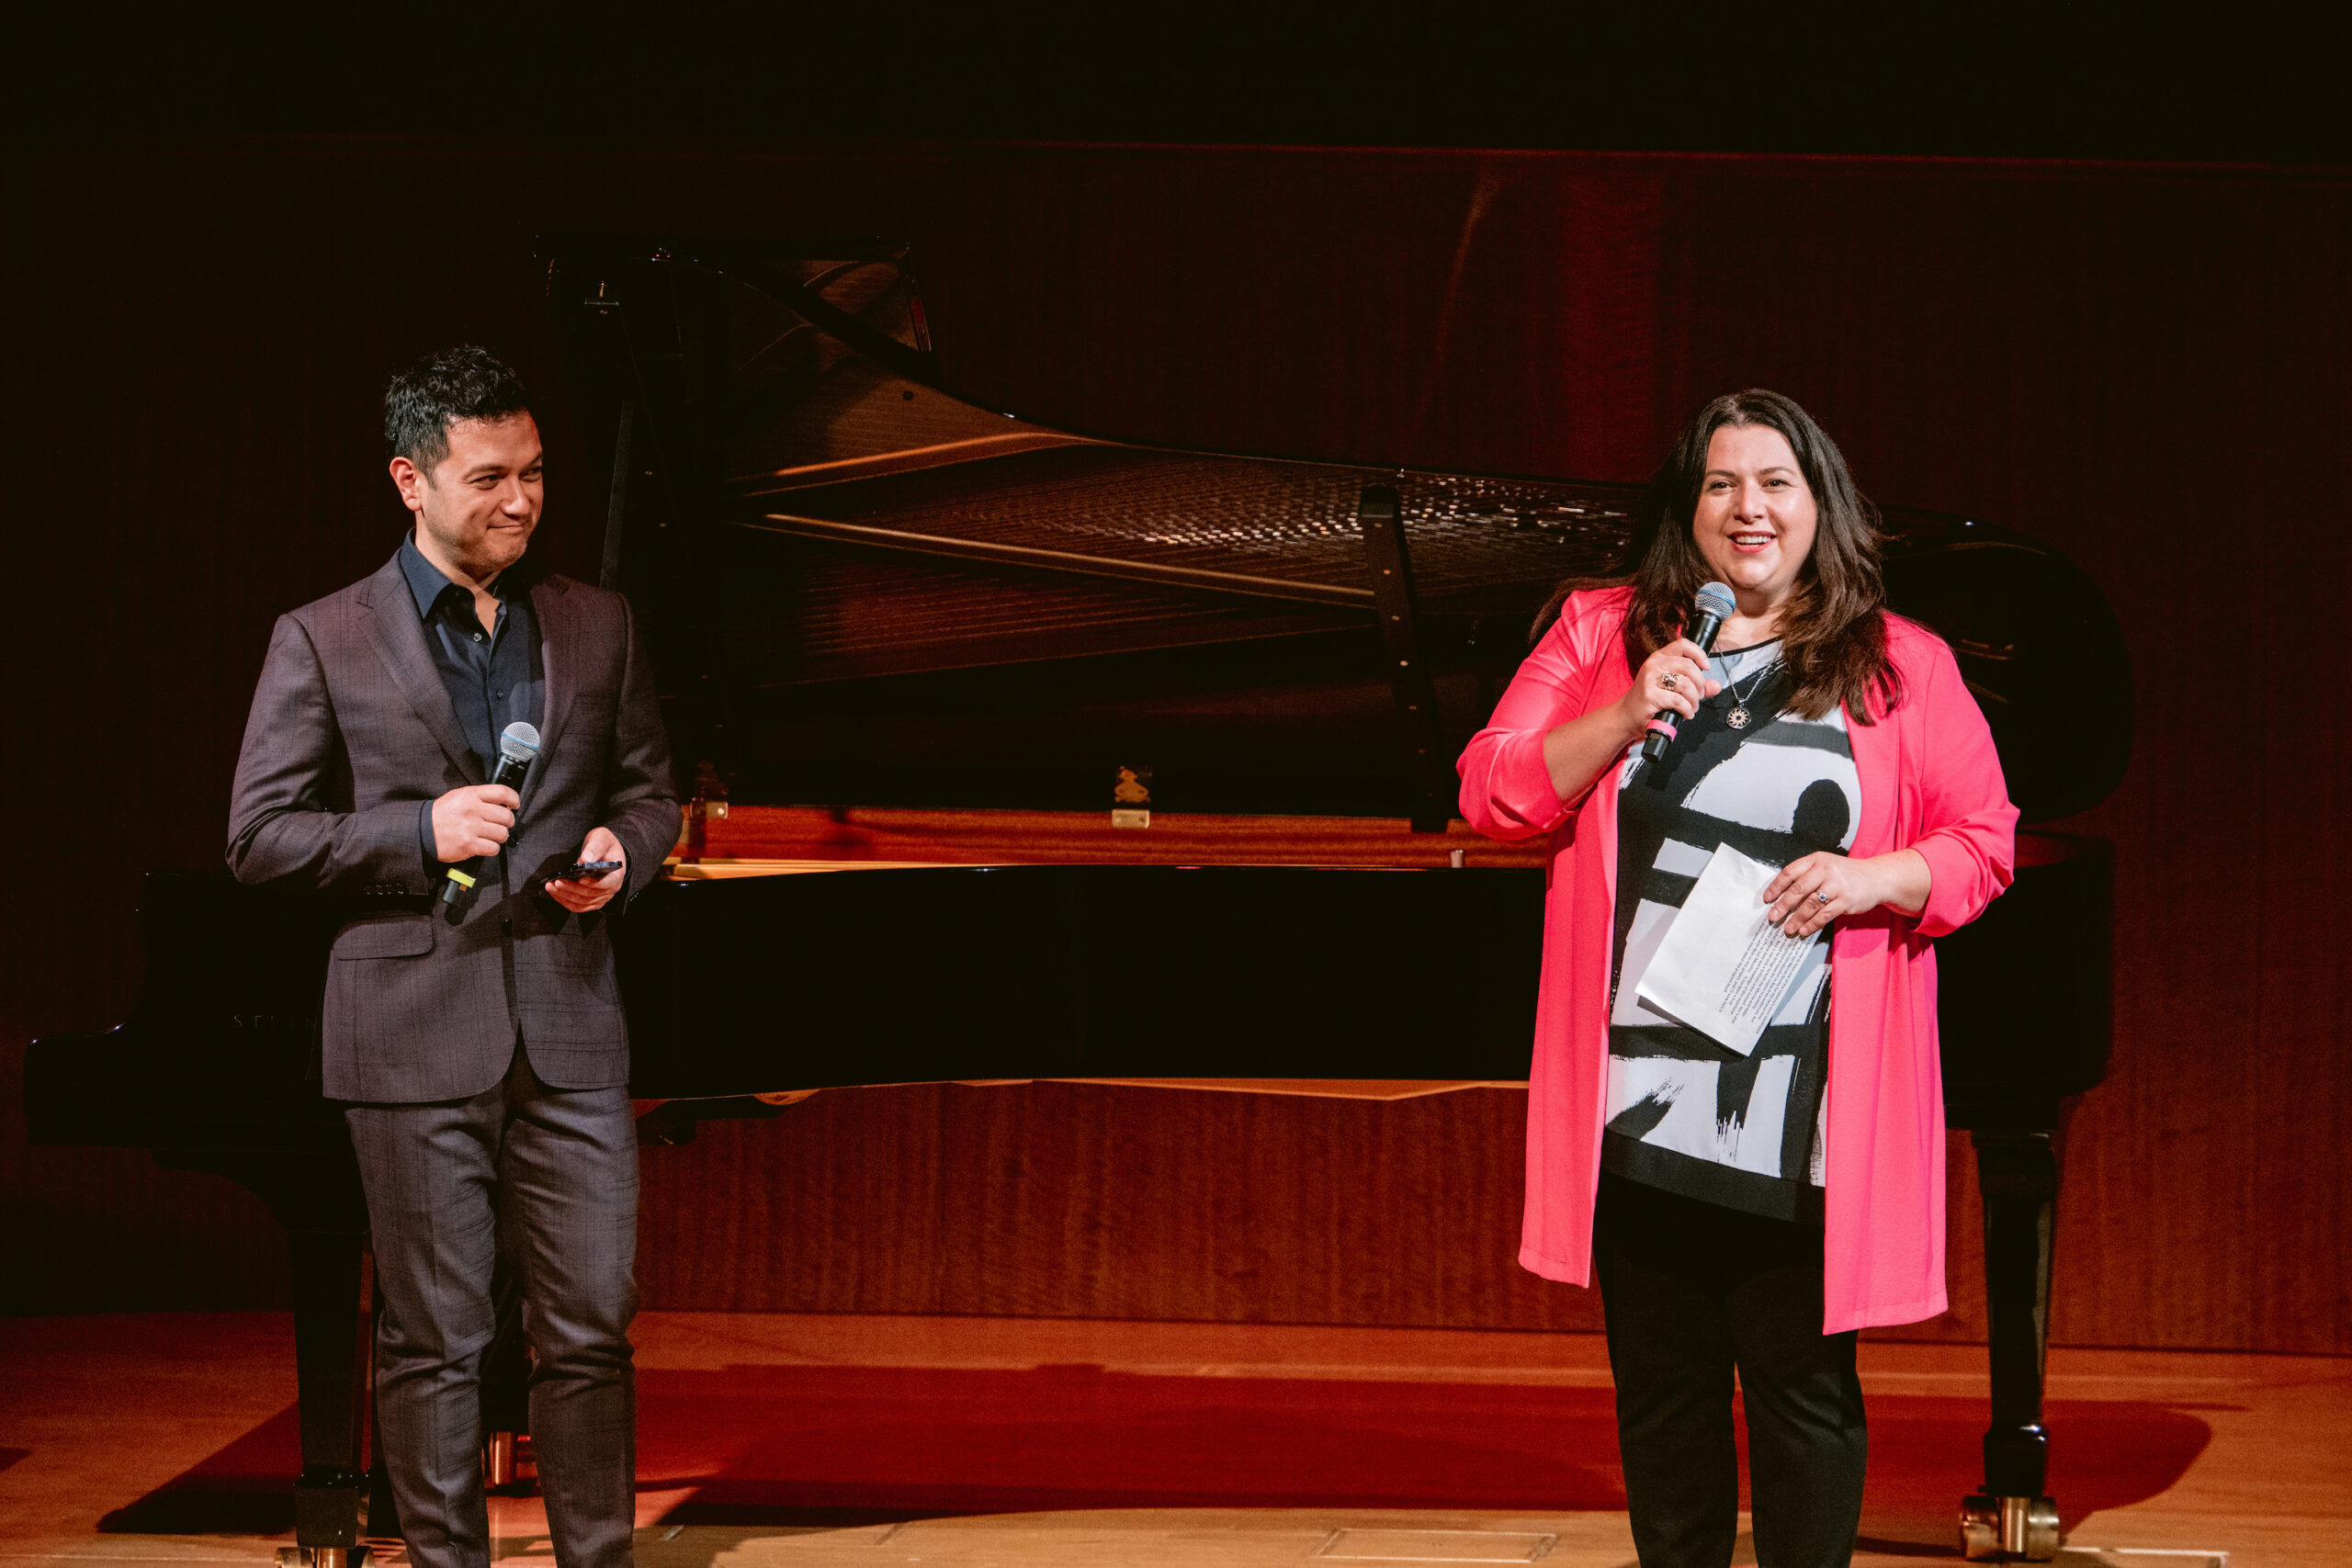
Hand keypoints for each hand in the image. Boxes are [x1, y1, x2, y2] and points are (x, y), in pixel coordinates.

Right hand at [431, 784, 519, 861]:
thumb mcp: (458, 797)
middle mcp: (472, 810)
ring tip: (492, 836)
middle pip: (506, 816)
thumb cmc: (441, 815)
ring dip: (500, 836)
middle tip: (502, 824)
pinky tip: (485, 845)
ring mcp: (471, 828)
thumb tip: (503, 803)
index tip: (515, 805)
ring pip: (502, 833)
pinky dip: (492, 848)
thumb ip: (479, 797)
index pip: (502, 792)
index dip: (514, 799)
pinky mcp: (469, 845)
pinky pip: (493, 848)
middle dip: (508, 822)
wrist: (422, 831)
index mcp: (470, 795)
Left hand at [546, 827, 626, 912]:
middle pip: (590, 894)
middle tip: (557, 881)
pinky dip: (565, 901)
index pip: (607, 884)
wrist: (604, 852)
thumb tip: (585, 859)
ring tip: (551, 886)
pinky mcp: (591, 901)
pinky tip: (555, 893)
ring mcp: (601, 898)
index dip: (593, 883)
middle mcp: (610, 890)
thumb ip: (595, 847)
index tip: (580, 878)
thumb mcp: (602, 838)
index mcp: (616, 875)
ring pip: (582, 902)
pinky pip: (578, 906)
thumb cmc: (604, 845)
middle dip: (572, 888)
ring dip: (565, 896)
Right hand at [1617, 638, 1720, 739]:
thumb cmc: (1648, 701)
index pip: (1683, 645)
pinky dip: (1687, 709)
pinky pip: (1678, 700)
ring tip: (1691, 707)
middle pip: (1689, 666)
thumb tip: (1716, 686)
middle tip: (1698, 696)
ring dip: (1694, 699)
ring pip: (1685, 684)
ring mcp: (1650, 680)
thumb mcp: (1672, 688)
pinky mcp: (1650, 696)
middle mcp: (1654, 665)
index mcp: (1659, 658)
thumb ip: (1695, 685)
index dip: (1699, 654)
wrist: (1627, 716)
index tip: (1706, 666)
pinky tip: (1685, 713)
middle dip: (1700, 684)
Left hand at [1763, 849, 1929, 937]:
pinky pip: (1824, 915)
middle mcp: (1825, 870)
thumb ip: (1806, 875)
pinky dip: (1812, 924)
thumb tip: (1782, 895)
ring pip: (1810, 904)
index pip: (1790, 872)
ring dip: (1796, 918)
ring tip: (1787, 928)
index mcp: (1816, 860)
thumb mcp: (1826, 865)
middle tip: (1773, 917)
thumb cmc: (1845, 874)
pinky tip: (1803, 930)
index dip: (1776, 886)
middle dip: (1783, 905)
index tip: (1767, 898)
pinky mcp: (1846, 900)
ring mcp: (1837, 885)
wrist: (1876, 878)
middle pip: (1798, 889)